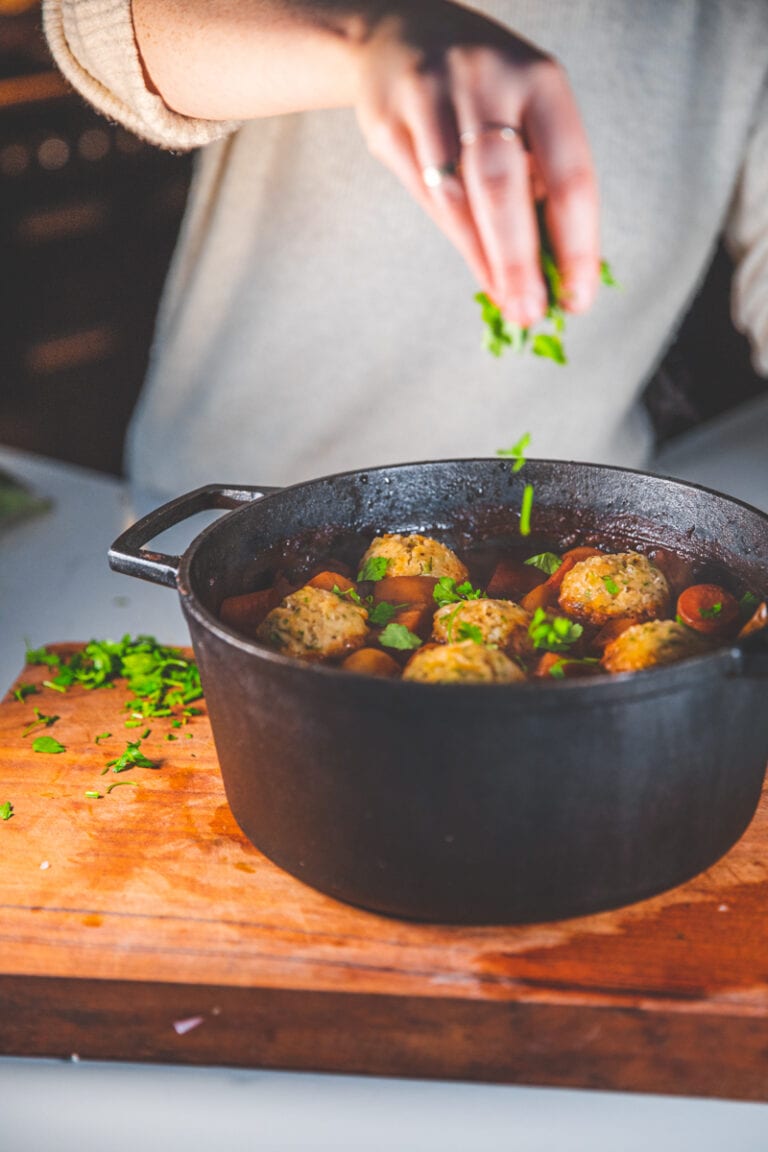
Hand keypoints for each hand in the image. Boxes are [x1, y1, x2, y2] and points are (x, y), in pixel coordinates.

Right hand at [354, 1, 599, 327]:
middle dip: (519, 261)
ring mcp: (429, 99)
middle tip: (530, 313)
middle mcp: (485, 81)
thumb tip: (558, 269)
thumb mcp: (529, 109)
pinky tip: (479, 267)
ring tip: (507, 300)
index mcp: (540, 81)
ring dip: (485, 259)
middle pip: (501, 187)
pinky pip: (425, 196)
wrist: (400, 33)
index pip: (568, 174)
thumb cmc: (485, 90)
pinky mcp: (388, 124)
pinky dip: (457, 239)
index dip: (576, 244)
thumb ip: (542, 178)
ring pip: (456, 198)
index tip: (578, 297)